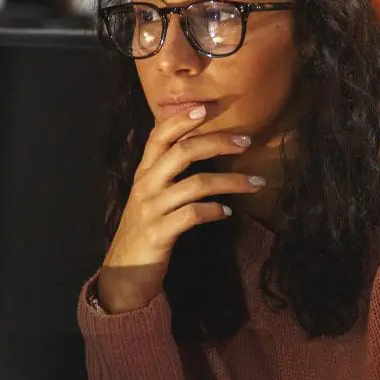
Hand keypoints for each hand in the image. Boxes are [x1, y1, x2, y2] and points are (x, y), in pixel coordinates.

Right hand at [96, 105, 263, 312]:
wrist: (124, 273)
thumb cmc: (145, 230)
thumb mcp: (151, 196)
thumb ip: (167, 172)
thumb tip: (196, 145)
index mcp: (144, 173)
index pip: (159, 135)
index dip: (182, 119)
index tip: (208, 107)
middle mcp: (145, 186)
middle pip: (182, 152)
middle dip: (217, 142)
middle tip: (246, 140)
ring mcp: (151, 210)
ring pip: (196, 184)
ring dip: (231, 181)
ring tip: (256, 183)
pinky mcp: (159, 233)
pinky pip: (192, 215)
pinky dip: (214, 211)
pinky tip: (227, 213)